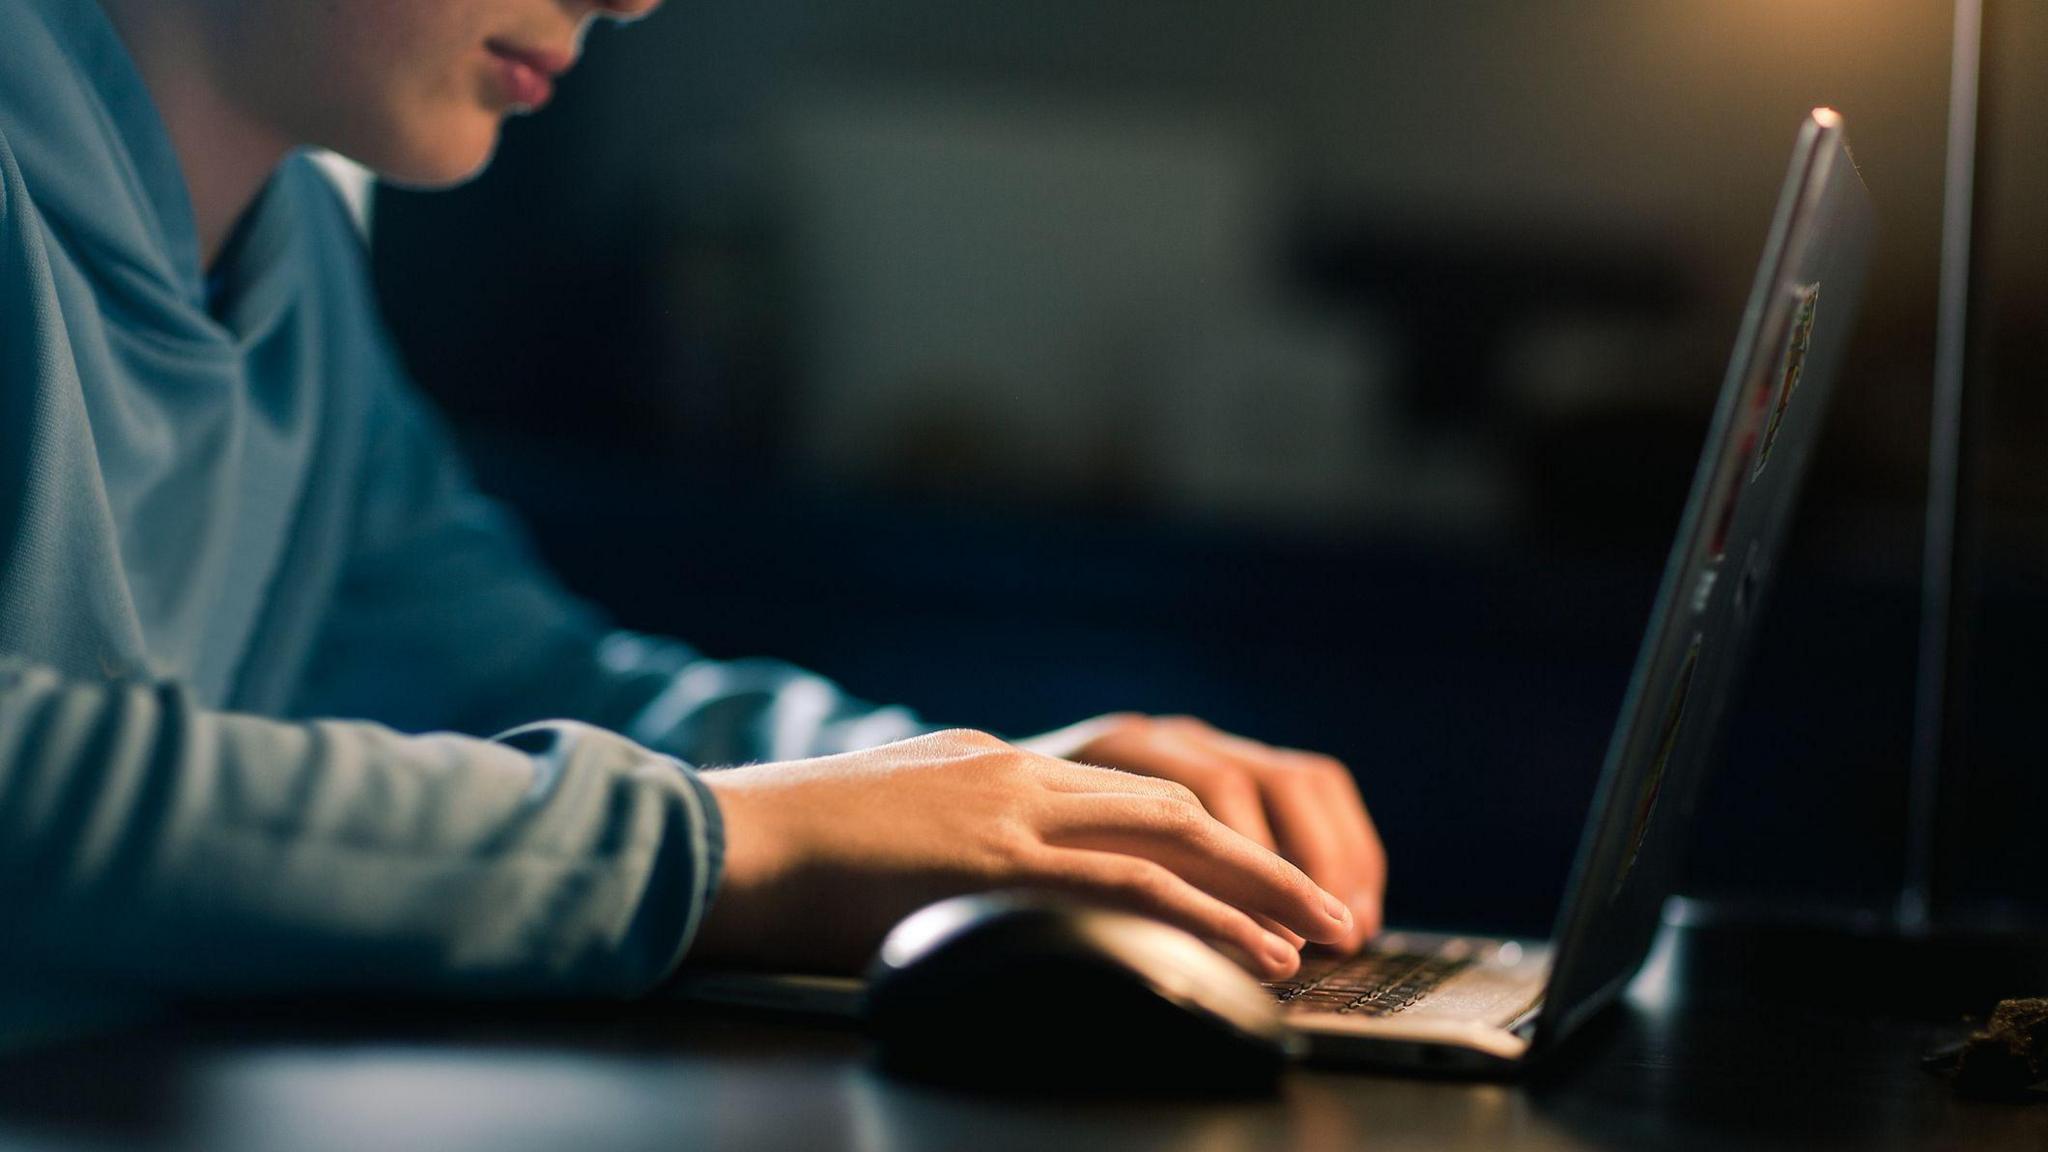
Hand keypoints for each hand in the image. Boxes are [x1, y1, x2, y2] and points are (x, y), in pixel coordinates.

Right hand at [691, 730, 1354, 978]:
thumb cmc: (780, 850)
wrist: (719, 843)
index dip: (1201, 841)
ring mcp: (1010, 811)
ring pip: (1172, 841)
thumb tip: (973, 881)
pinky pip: (1130, 889)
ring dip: (1260, 889)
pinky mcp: (998, 863)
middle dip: (1259, 857)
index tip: (1250, 880)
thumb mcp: (882, 824)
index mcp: (989, 765)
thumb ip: (945, 837)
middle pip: (1172, 804)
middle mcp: (1015, 773)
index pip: (1124, 796)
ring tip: (1323, 933)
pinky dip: (1207, 919)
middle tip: (1328, 903)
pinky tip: (1258, 952)